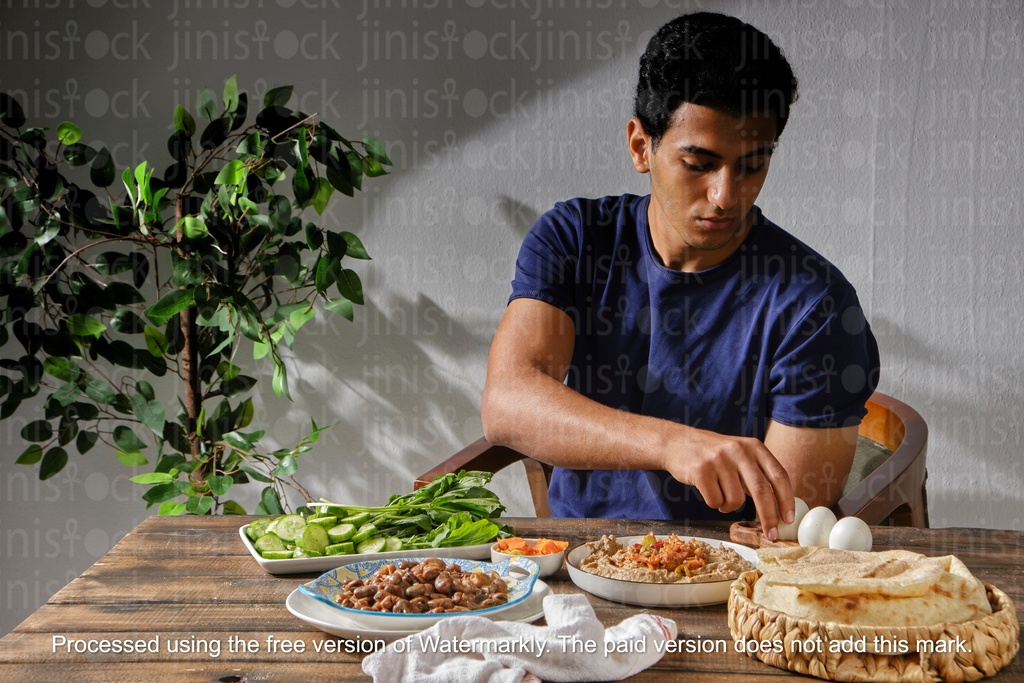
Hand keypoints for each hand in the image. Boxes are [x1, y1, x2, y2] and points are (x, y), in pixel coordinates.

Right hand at [664, 427, 794, 540]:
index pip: (778, 475)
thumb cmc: (713, 455)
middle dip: (768, 517)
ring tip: (721, 494)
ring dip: (729, 506)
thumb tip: (780, 507)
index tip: (788, 520)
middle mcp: (738, 450)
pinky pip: (715, 501)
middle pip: (762, 490)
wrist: (677, 443)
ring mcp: (718, 460)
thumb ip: (758, 474)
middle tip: (771, 534)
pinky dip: (714, 503)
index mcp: (754, 446)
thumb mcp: (739, 455)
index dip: (786, 500)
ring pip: (736, 500)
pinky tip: (708, 490)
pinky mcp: (701, 470)